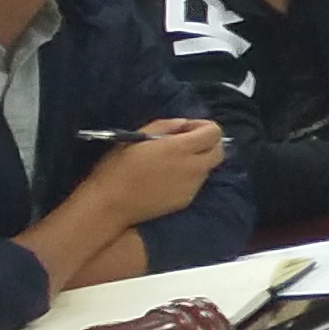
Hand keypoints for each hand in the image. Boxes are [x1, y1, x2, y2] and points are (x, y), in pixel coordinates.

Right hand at [87, 118, 227, 223]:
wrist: (110, 205)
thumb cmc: (117, 167)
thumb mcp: (137, 138)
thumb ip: (165, 126)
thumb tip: (184, 124)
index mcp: (180, 149)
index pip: (214, 133)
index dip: (203, 126)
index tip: (186, 129)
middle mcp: (192, 167)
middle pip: (219, 151)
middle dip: (207, 143)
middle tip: (186, 142)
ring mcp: (192, 186)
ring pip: (209, 167)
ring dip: (199, 159)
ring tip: (174, 161)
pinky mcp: (187, 200)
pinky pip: (198, 183)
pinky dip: (190, 175)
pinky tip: (169, 177)